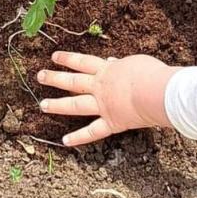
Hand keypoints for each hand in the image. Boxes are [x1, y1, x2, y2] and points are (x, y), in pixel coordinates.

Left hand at [38, 51, 179, 145]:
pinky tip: (64, 141)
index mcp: (106, 70)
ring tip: (42, 105)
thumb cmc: (150, 74)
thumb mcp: (134, 62)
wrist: (157, 92)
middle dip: (55, 78)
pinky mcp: (111, 123)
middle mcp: (100, 87)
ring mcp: (103, 105)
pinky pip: (92, 132)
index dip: (68, 59)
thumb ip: (120, 64)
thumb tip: (112, 62)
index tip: (54, 57)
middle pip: (73, 81)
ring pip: (76, 105)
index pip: (82, 62)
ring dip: (58, 105)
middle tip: (39, 76)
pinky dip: (78, 137)